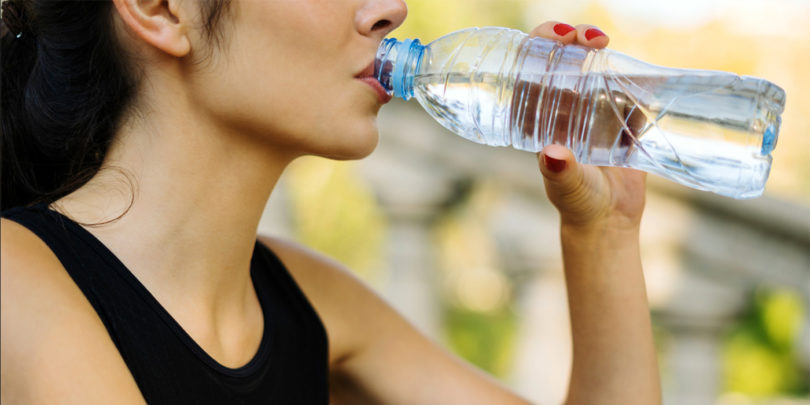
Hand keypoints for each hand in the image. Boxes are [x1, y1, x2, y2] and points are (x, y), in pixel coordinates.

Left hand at [529, 22, 646, 231]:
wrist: (610, 221)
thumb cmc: (578, 203)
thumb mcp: (566, 186)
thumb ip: (561, 172)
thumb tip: (553, 155)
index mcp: (540, 116)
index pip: (532, 69)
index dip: (539, 44)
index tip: (558, 37)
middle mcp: (564, 107)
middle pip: (563, 58)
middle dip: (572, 37)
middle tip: (591, 39)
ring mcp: (593, 109)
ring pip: (594, 66)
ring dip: (599, 49)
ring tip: (604, 44)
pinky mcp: (623, 117)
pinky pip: (628, 87)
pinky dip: (633, 74)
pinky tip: (638, 72)